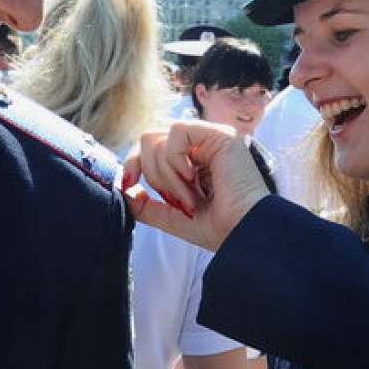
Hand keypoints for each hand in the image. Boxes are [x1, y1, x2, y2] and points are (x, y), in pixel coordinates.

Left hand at [122, 120, 268, 251]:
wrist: (244, 236)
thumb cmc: (220, 229)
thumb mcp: (174, 218)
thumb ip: (148, 205)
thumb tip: (124, 190)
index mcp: (193, 161)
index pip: (150, 147)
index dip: (133, 163)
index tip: (128, 183)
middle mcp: (202, 145)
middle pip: (149, 138)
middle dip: (151, 173)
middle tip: (177, 200)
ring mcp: (211, 137)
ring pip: (158, 137)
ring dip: (166, 175)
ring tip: (190, 196)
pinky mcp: (220, 134)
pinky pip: (176, 132)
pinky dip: (175, 159)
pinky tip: (193, 178)